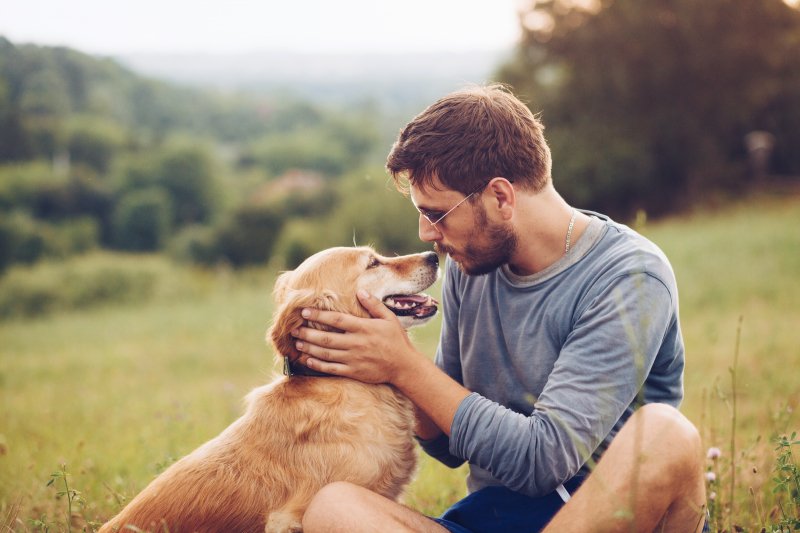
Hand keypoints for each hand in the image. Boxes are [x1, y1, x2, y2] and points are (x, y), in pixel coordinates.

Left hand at [292, 290, 418, 383]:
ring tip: (297, 343)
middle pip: (326, 338)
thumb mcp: (389, 318)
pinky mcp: (353, 372)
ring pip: (326, 353)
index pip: (336, 320)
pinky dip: (318, 364)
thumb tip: (360, 291)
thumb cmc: (396, 340)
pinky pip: (331, 368)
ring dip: (309, 348)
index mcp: (363, 328)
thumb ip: (374, 305)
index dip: (318, 315)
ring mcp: (353, 359)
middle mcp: (356, 343)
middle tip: (293, 329)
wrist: (404, 366)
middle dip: (307, 333)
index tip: (304, 311)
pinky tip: (307, 359)